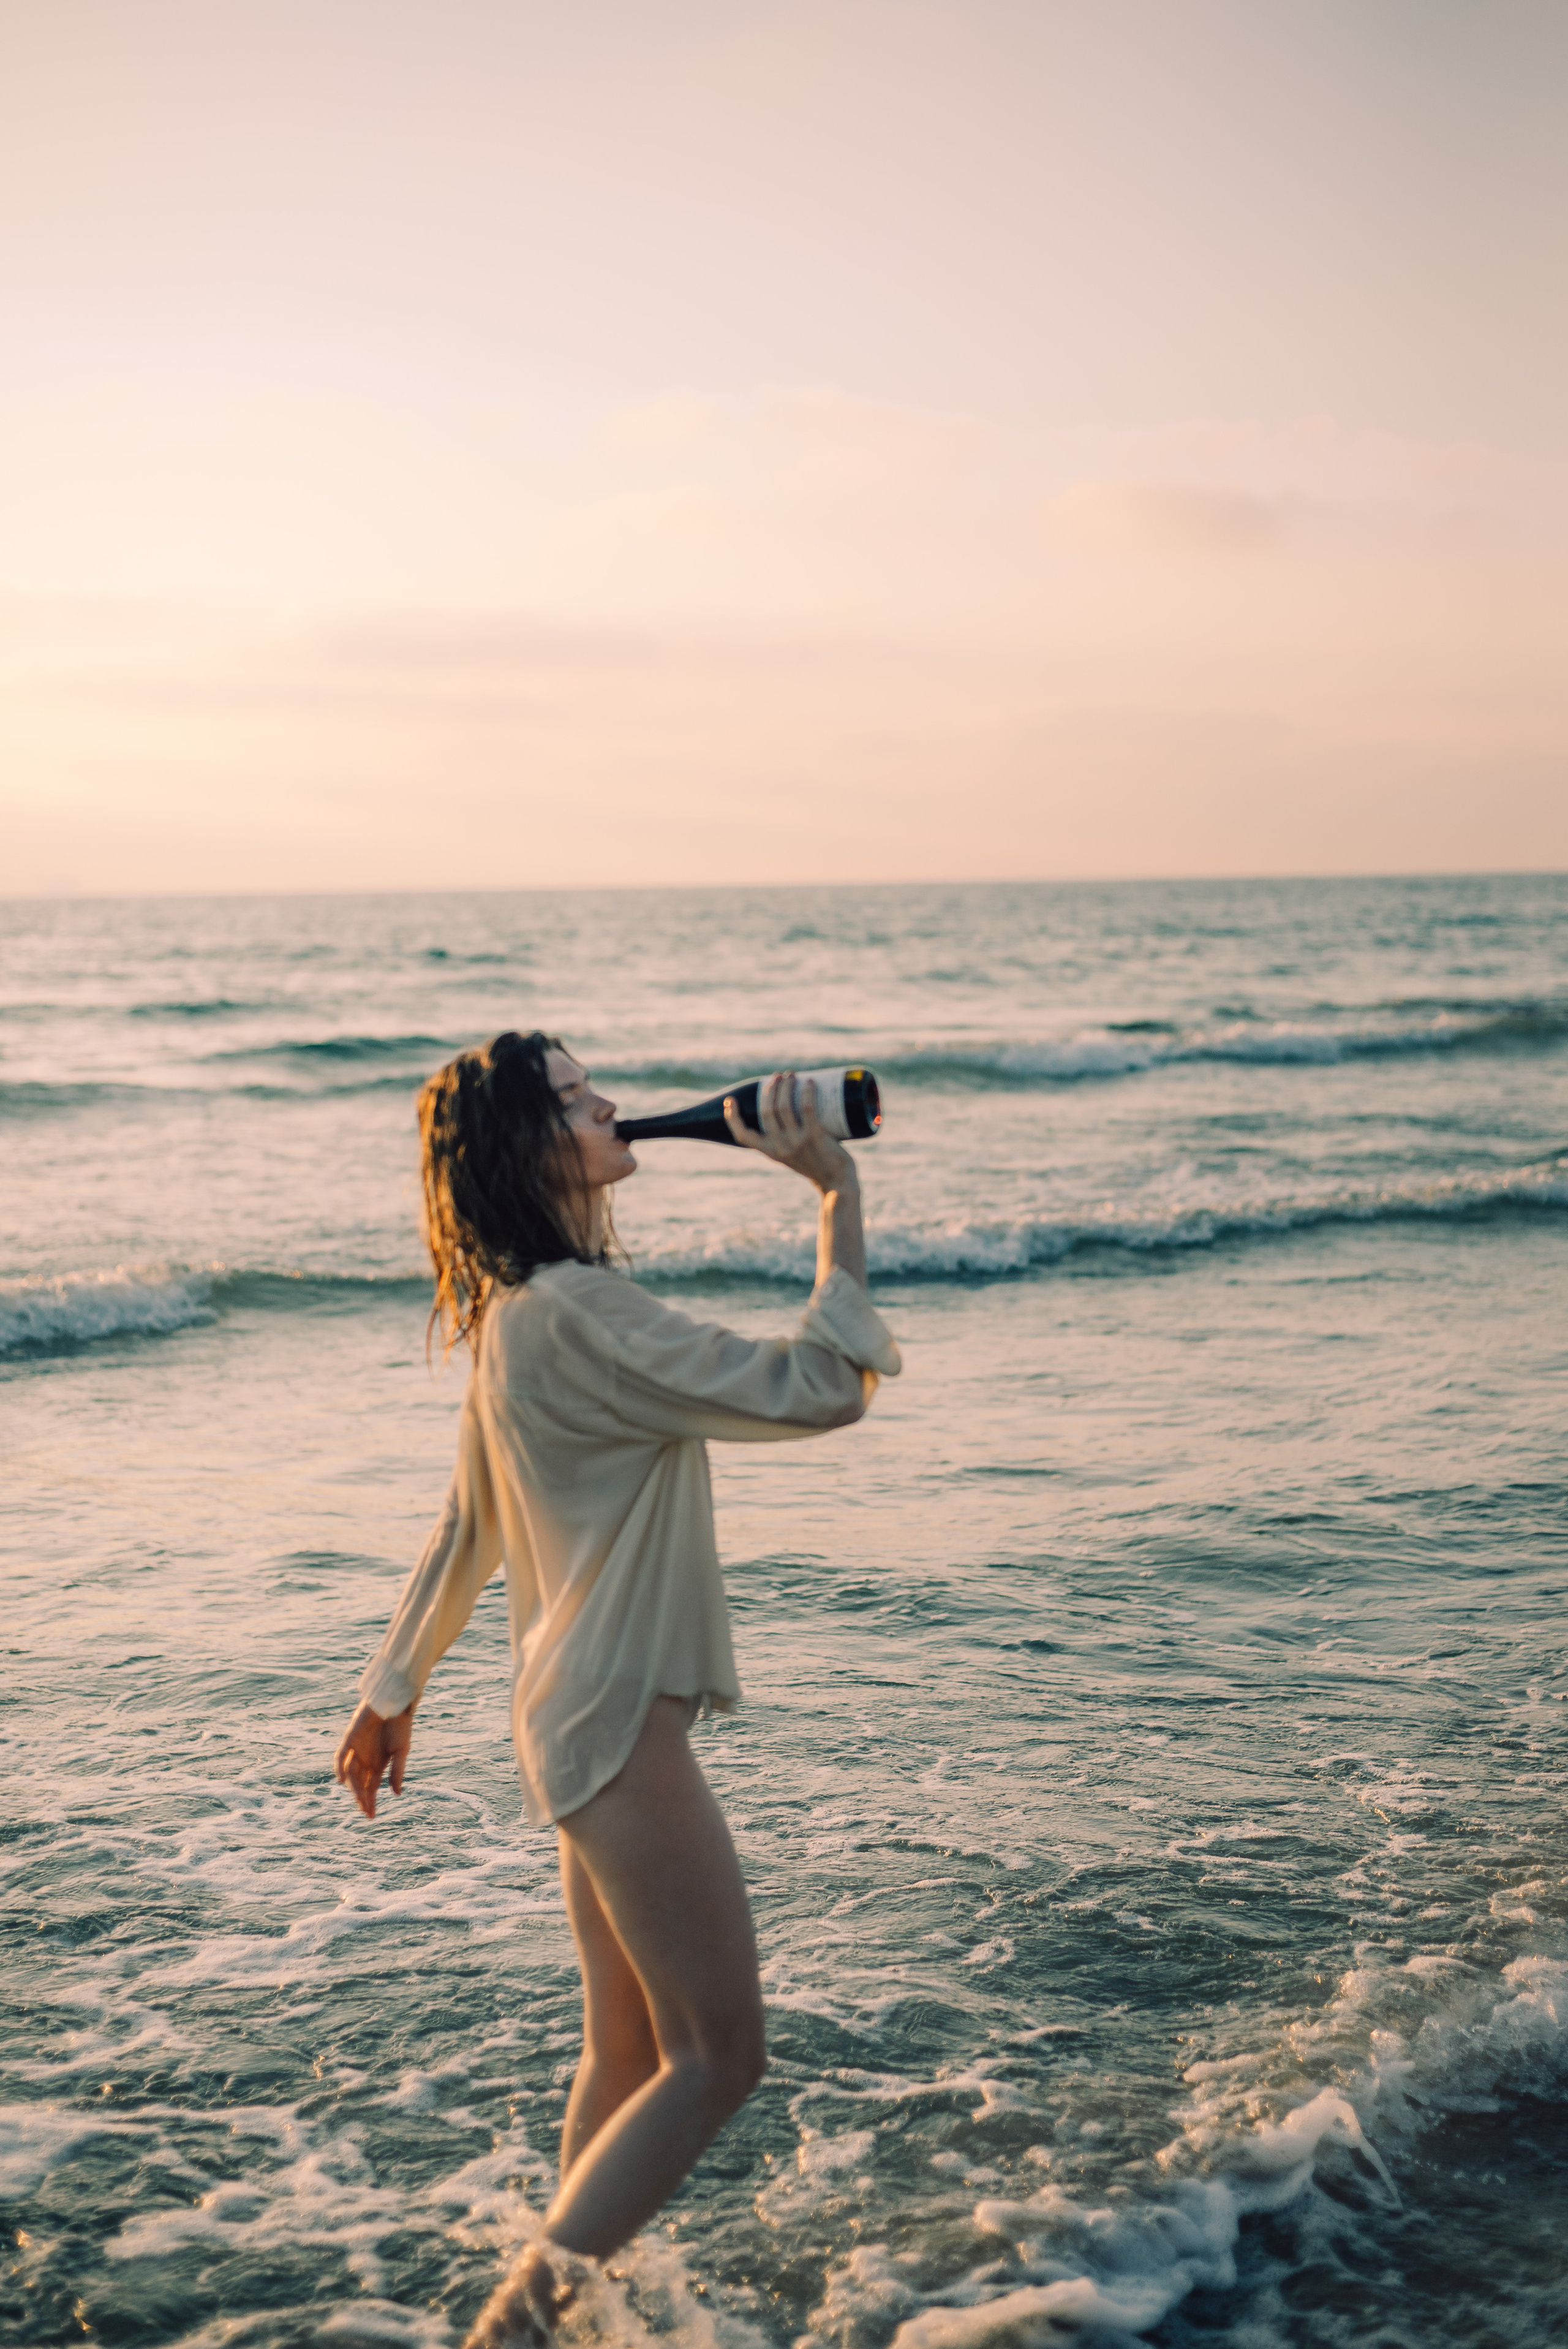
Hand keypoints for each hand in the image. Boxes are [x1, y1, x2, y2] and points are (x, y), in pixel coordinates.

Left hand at [334, 1701, 411, 1819]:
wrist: (394, 1703)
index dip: (370, 1802)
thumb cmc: (400, 1726)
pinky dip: (339, 1768)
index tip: (371, 1816)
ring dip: (354, 1787)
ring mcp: (356, 1751)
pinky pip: (340, 1757)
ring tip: (360, 1798)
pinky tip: (342, 1780)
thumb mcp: (401, 1752)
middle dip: (362, 1799)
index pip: (371, 1788)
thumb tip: (397, 1794)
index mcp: (378, 1765)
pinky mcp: (349, 1740)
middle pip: (360, 1785)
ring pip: (350, 1775)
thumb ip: (397, 1771)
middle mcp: (365, 1761)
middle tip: (365, 1811)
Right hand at [723, 1072, 856, 1193]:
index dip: (732, 1117)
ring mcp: (797, 1141)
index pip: (742, 1135)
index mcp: (770, 1152)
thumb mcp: (792, 1155)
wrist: (837, 1183)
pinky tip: (809, 1081)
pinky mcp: (815, 1136)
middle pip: (767, 1111)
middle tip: (777, 1077)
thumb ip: (785, 1139)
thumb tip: (785, 1109)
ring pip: (784, 1106)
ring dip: (786, 1086)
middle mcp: (780, 1147)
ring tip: (791, 1075)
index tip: (730, 1101)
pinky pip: (807, 1108)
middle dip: (770, 1089)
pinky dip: (807, 1091)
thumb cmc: (817, 1165)